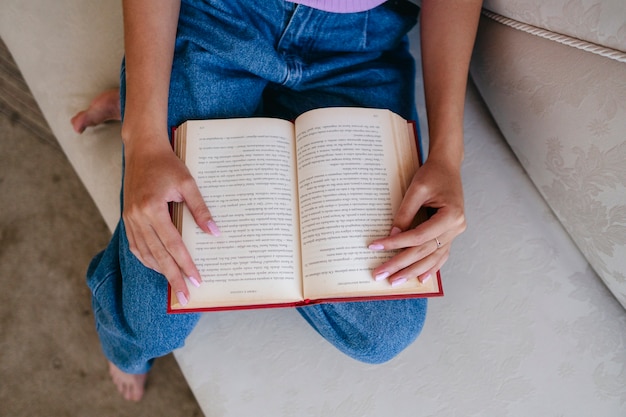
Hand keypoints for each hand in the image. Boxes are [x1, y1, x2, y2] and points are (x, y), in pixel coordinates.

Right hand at [122, 135, 219, 304]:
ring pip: (145, 253)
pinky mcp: (127, 218)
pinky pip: (136, 245)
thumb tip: (215, 234)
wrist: (142, 149)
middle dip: (172, 277)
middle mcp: (137, 217)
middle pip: (158, 255)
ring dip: (160, 271)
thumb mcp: (188, 183)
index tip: (196, 281)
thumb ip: (200, 210)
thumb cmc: (167, 164)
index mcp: (152, 208)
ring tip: (174, 284)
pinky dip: (147, 259)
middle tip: (184, 295)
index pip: (173, 245)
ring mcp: (129, 219)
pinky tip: (158, 266)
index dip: (185, 265)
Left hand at [368, 157, 465, 285]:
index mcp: (450, 215)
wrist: (447, 166)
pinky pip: (440, 254)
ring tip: (395, 281)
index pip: (418, 236)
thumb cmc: (433, 174)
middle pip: (424, 252)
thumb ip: (405, 214)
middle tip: (381, 274)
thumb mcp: (416, 190)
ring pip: (432, 257)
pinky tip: (420, 278)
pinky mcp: (450, 233)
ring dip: (413, 271)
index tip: (375, 247)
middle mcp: (456, 227)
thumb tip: (392, 236)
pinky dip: (430, 267)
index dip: (396, 243)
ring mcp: (455, 232)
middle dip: (401, 265)